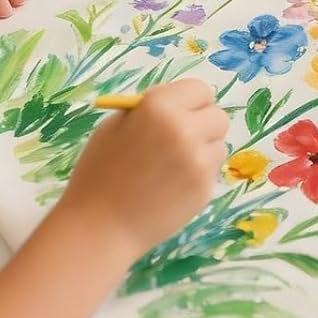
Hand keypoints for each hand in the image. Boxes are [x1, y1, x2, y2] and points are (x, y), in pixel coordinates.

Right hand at [58, 80, 228, 253]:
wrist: (98, 228)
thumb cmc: (99, 172)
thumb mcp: (116, 126)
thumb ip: (150, 110)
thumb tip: (178, 105)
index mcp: (159, 106)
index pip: (199, 89)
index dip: (191, 102)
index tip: (183, 113)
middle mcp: (184, 129)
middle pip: (217, 116)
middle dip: (203, 125)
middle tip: (183, 139)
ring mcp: (197, 161)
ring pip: (219, 144)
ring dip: (204, 151)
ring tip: (175, 166)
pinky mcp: (204, 189)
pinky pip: (212, 172)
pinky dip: (199, 176)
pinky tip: (174, 186)